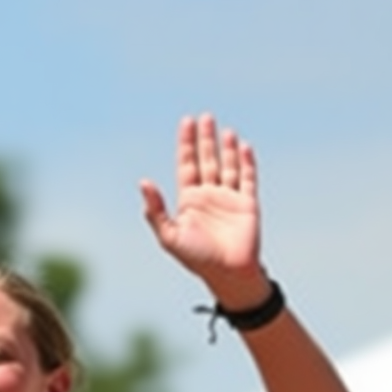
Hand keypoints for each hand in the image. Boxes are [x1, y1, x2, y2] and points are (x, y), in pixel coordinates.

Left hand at [141, 114, 267, 306]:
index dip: (186, 145)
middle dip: (206, 140)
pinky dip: (246, 163)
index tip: (186, 123)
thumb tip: (143, 182)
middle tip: (205, 117)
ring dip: (226, 149)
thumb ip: (155, 211)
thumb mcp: (169, 236)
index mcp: (189, 201)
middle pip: (207, 161)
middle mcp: (209, 196)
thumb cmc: (196, 258)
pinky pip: (248, 179)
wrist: (226, 274)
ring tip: (225, 130)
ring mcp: (229, 199)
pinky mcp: (248, 204)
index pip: (187, 165)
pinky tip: (243, 147)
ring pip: (228, 166)